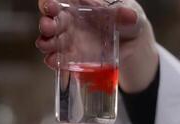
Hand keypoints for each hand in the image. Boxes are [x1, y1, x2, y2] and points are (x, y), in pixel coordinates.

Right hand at [36, 0, 158, 92]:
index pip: (58, 1)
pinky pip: (59, 59)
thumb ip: (127, 14)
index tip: (50, 5)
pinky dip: (54, 61)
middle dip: (46, 23)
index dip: (49, 2)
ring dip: (46, 43)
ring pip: (50, 40)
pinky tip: (53, 61)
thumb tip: (129, 15)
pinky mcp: (73, 59)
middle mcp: (70, 21)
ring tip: (48, 46)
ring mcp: (69, 41)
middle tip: (48, 26)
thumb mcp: (131, 15)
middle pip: (50, 20)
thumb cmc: (129, 22)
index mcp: (79, 5)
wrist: (133, 47)